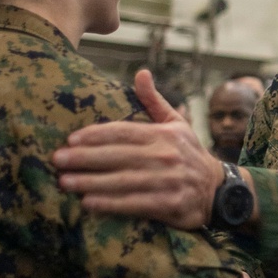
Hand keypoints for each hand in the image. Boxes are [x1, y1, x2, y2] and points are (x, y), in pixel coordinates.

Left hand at [54, 70, 223, 229]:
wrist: (220, 191)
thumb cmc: (189, 155)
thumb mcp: (177, 124)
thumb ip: (154, 101)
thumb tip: (140, 73)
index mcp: (163, 135)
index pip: (124, 131)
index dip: (96, 135)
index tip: (70, 140)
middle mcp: (165, 156)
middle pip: (118, 155)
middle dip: (85, 158)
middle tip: (57, 161)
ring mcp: (168, 181)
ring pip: (123, 181)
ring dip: (92, 182)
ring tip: (65, 182)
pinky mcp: (170, 205)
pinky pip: (135, 204)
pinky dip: (111, 204)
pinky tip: (89, 203)